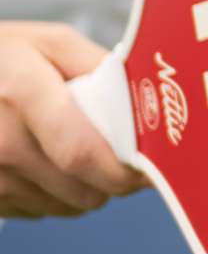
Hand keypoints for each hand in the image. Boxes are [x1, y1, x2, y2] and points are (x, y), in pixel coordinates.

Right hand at [0, 21, 146, 217]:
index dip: (122, 171)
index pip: (82, 153)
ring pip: (65, 205)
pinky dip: (55, 193)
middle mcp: (1, 140)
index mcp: (22, 93)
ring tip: (81, 151)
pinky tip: (48, 163)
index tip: (147, 169)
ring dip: (86, 188)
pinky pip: (39, 210)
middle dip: (115, 181)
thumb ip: (99, 67)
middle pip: (81, 188)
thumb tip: (143, 97)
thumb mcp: (51, 43)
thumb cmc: (4, 58)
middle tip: (126, 159)